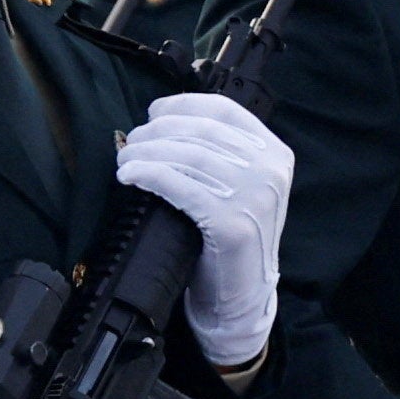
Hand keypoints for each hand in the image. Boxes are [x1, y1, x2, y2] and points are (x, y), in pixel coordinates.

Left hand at [114, 93, 291, 369]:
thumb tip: (161, 119)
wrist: (240, 293)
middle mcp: (270, 170)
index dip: (182, 105)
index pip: (224, 110)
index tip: (153, 113)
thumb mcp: (237, 184)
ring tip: (124, 160)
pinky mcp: (231, 224)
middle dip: (156, 132)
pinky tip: (129, 176)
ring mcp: (254, 197)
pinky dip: (148, 175)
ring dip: (145, 153)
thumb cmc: (227, 233)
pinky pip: (180, 186)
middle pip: (199, 131)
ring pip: (186, 156)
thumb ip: (217, 152)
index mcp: (274, 153)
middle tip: (130, 142)